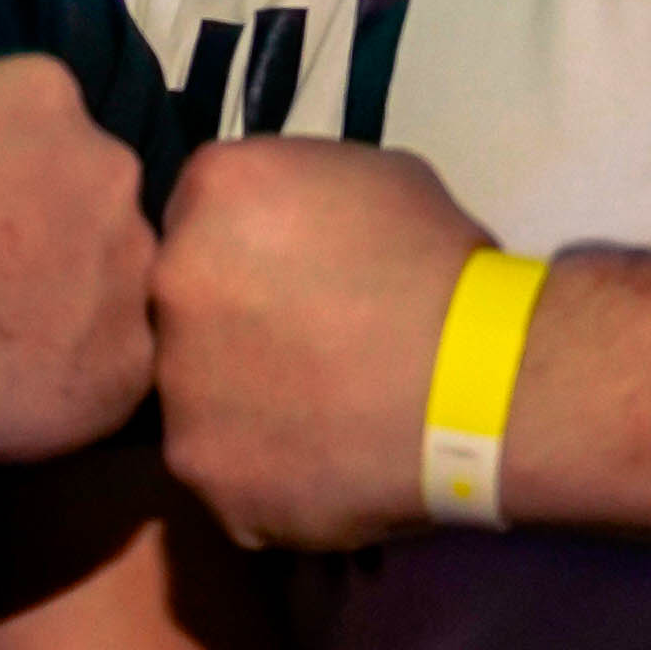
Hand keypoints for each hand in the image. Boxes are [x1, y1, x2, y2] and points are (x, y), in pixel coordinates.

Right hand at [0, 56, 152, 464]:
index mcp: (44, 94)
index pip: (31, 114)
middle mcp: (111, 165)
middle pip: (85, 188)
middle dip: (45, 220)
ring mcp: (134, 261)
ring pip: (110, 272)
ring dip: (69, 293)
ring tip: (4, 330)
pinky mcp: (135, 350)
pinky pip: (112, 356)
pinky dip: (76, 368)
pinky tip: (24, 382)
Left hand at [153, 135, 489, 546]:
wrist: (479, 382)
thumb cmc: (442, 267)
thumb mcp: (375, 178)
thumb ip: (299, 191)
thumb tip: (283, 225)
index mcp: (214, 191)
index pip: (196, 214)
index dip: (242, 249)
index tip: (287, 277)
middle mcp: (170, 280)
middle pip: (177, 304)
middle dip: (227, 324)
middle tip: (300, 350)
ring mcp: (176, 382)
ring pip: (192, 392)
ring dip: (238, 402)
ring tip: (316, 413)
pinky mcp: (200, 466)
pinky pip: (221, 467)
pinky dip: (262, 470)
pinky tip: (319, 461)